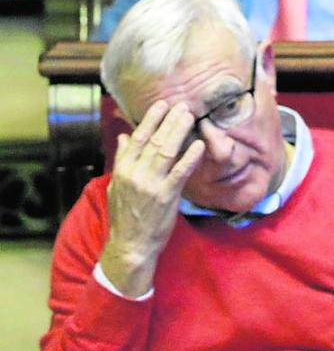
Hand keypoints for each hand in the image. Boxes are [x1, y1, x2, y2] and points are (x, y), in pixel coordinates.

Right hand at [99, 101, 204, 297]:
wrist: (130, 245)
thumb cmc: (125, 215)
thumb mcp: (117, 186)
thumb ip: (122, 160)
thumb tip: (125, 137)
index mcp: (122, 170)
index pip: (137, 138)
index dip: (151, 120)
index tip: (162, 105)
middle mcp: (135, 174)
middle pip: (154, 141)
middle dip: (170, 121)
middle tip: (183, 105)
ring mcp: (151, 185)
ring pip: (167, 151)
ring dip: (179, 132)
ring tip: (190, 117)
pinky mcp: (166, 196)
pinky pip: (181, 172)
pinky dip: (190, 157)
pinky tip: (199, 144)